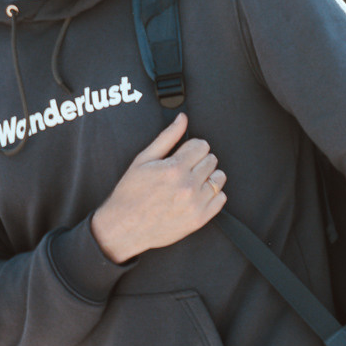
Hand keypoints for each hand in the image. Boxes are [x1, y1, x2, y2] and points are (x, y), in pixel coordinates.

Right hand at [89, 114, 227, 263]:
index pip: (202, 145)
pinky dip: (213, 195)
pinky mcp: (199, 219)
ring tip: (191, 182)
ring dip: (208, 177)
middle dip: (200, 161)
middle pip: (212, 160)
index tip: (184, 155)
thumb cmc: (130, 193)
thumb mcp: (143, 160)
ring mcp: (195, 204)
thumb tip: (183, 118)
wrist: (123, 227)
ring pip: (219, 178)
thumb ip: (167, 137)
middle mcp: (188, 185)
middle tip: (184, 170)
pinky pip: (221, 199)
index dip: (193, 147)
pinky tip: (197, 195)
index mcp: (174, 168)